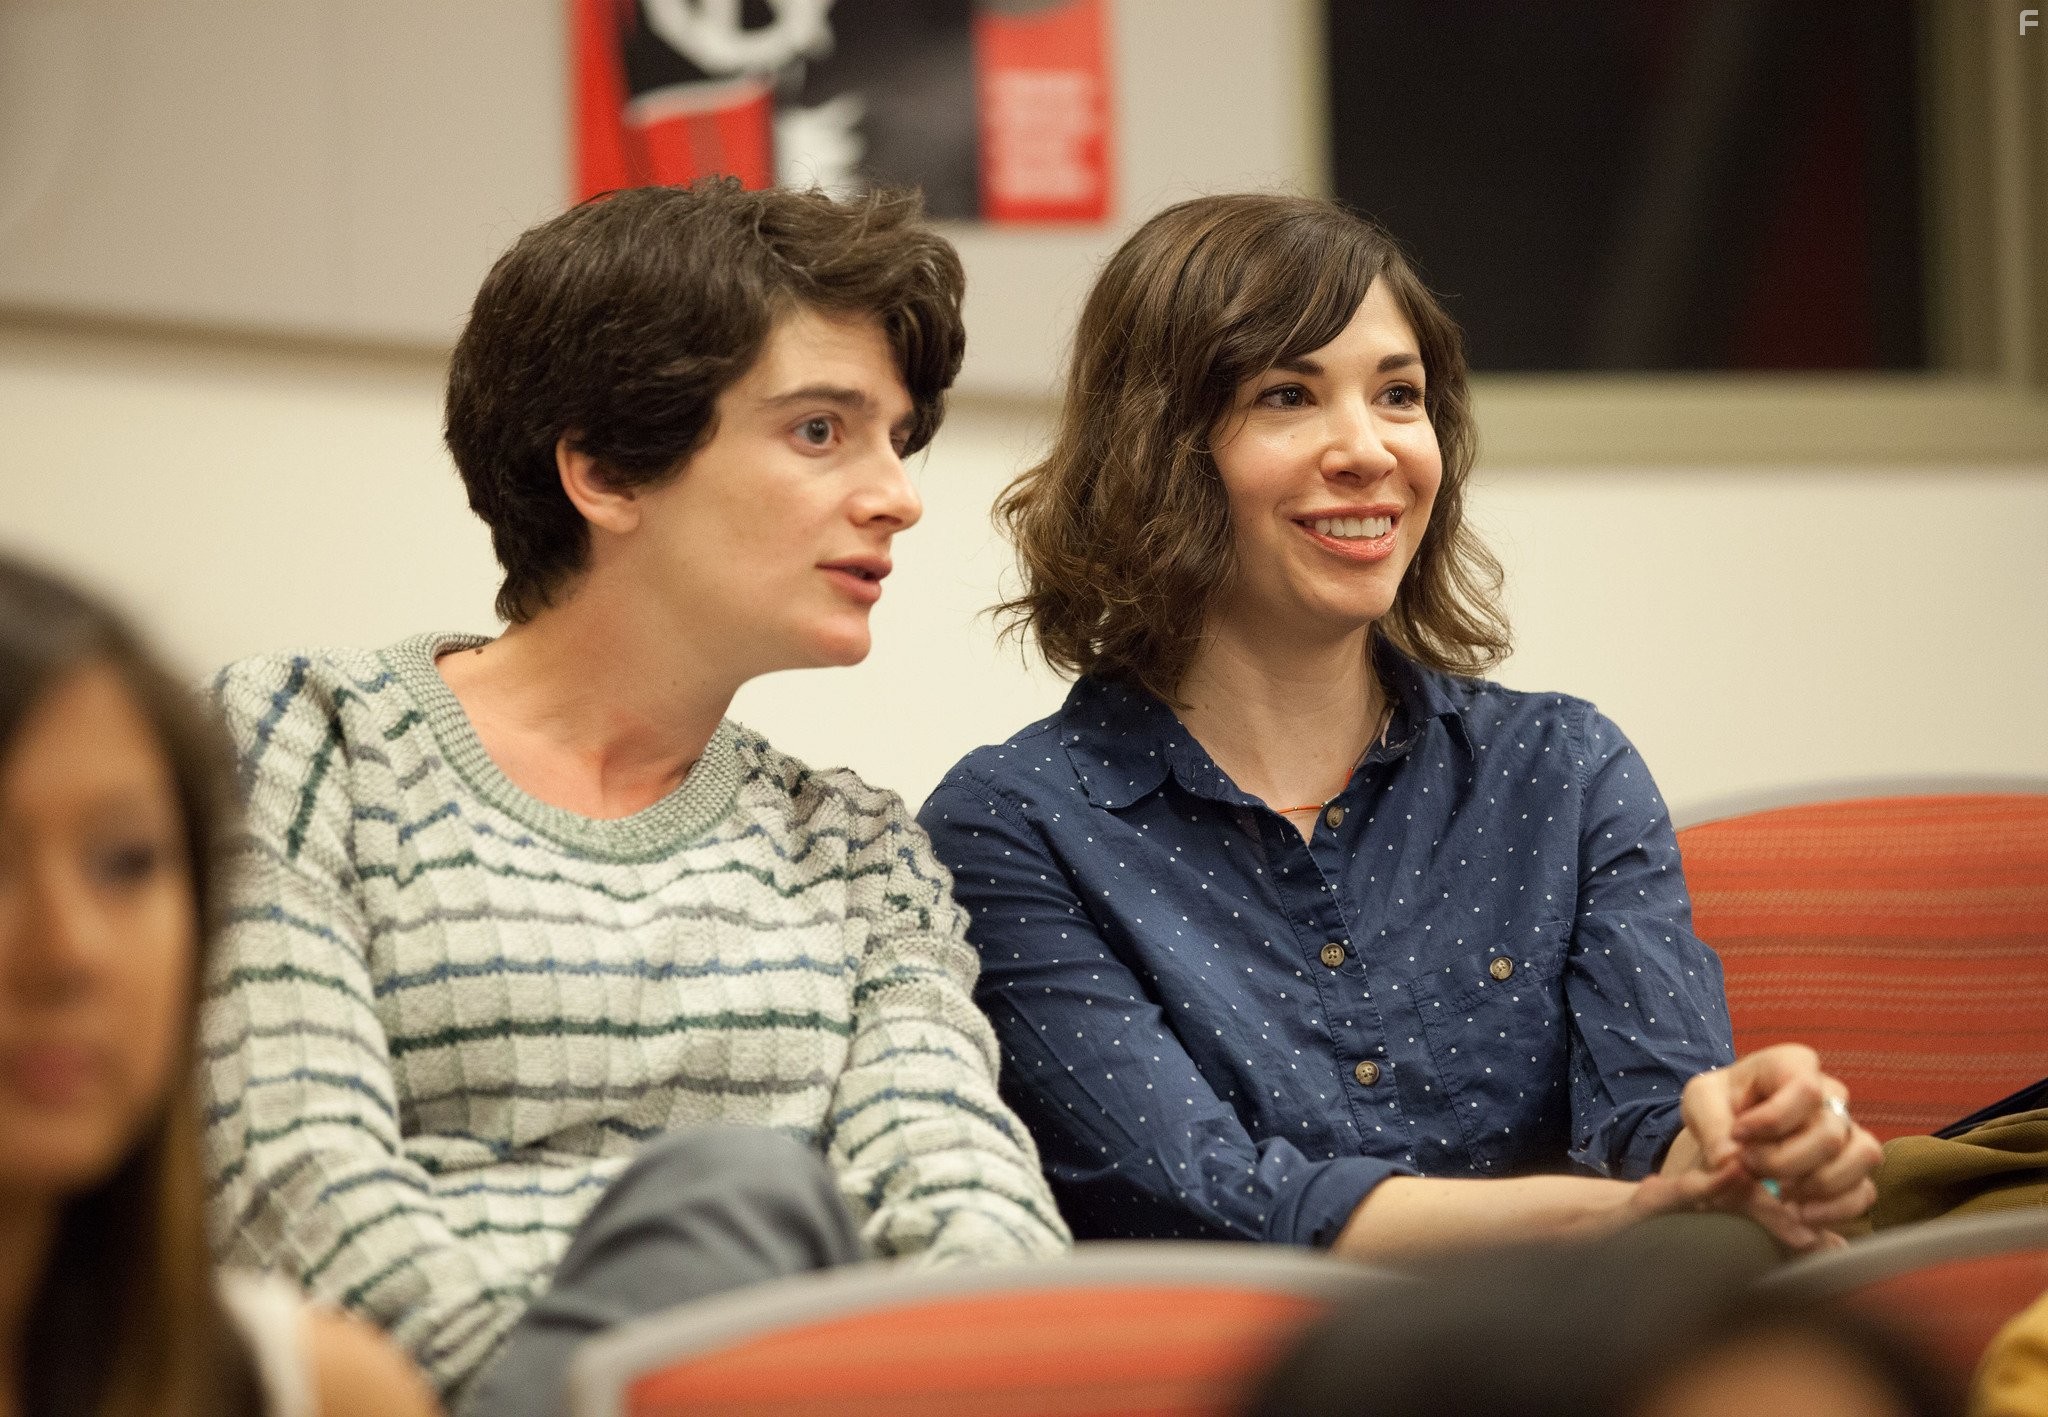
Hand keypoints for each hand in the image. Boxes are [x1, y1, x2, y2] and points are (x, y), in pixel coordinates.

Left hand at [1677, 1043, 1882, 1246]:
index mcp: (1793, 1065)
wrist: (1730, 1130)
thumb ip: (1711, 1127)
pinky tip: (1799, 1213)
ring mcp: (1849, 1130)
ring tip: (1777, 1192)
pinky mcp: (1854, 1166)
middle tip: (1750, 1167)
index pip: (1806, 1090)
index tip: (1738, 1135)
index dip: (1772, 1121)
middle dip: (1784, 1161)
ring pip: (1862, 1157)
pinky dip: (1835, 1209)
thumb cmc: (1720, 1105)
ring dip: (1816, 1185)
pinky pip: (1865, 1190)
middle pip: (1830, 1133)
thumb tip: (1730, 1162)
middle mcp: (1830, 1094)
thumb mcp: (1701, 1102)